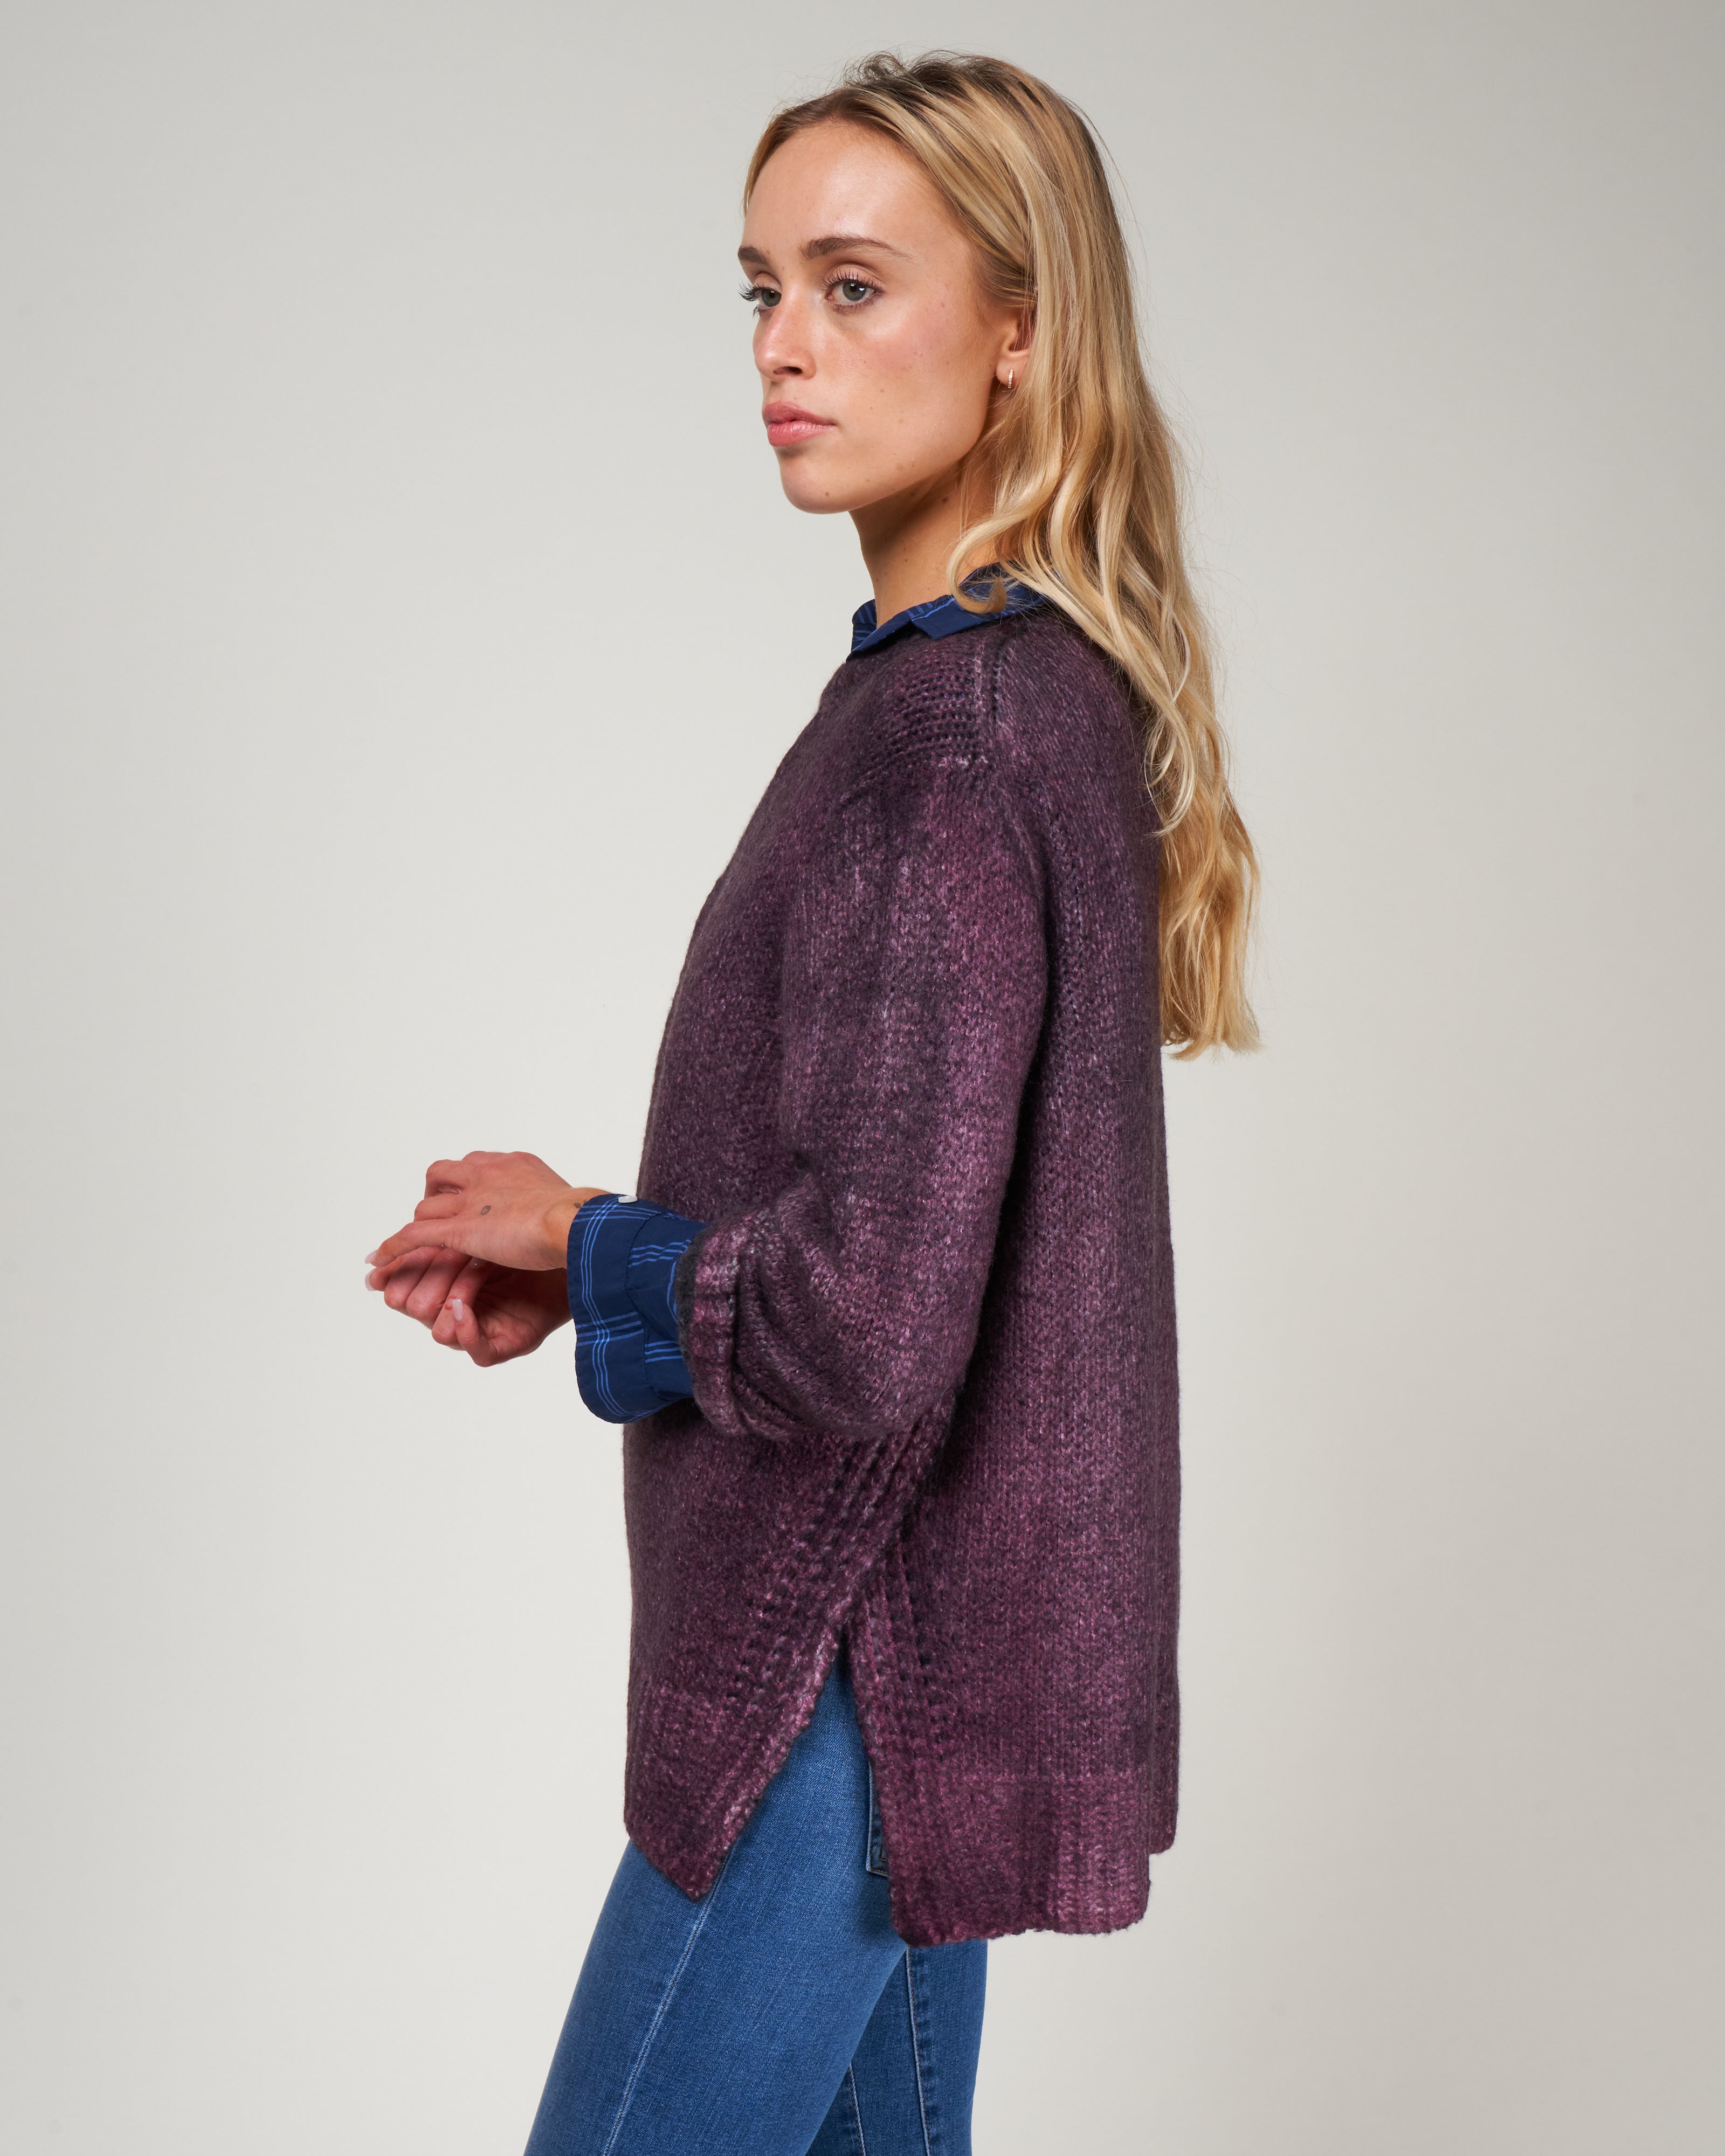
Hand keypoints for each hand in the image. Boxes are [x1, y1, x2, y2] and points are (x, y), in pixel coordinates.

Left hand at [367, 1151, 606, 1276]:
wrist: (577, 1222)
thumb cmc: (586, 1219)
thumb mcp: (571, 1203)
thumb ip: (560, 1205)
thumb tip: (577, 1214)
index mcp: (515, 1163)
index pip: (478, 1165)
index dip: (468, 1182)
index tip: (471, 1198)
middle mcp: (487, 1173)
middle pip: (444, 1174)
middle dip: (437, 1193)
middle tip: (441, 1214)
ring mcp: (470, 1200)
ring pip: (427, 1206)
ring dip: (419, 1224)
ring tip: (411, 1244)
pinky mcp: (458, 1228)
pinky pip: (414, 1235)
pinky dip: (392, 1248)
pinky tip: (378, 1261)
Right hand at [368, 1246, 570, 1367]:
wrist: (579, 1250)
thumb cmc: (531, 1236)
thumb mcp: (480, 1228)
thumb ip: (444, 1227)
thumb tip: (408, 1213)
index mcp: (449, 1285)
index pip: (407, 1289)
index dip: (398, 1274)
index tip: (391, 1263)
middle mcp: (463, 1311)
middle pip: (419, 1309)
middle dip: (422, 1284)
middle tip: (434, 1259)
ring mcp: (486, 1329)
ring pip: (442, 1331)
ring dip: (445, 1300)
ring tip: (457, 1281)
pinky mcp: (509, 1342)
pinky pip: (480, 1351)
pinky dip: (467, 1331)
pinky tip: (463, 1310)